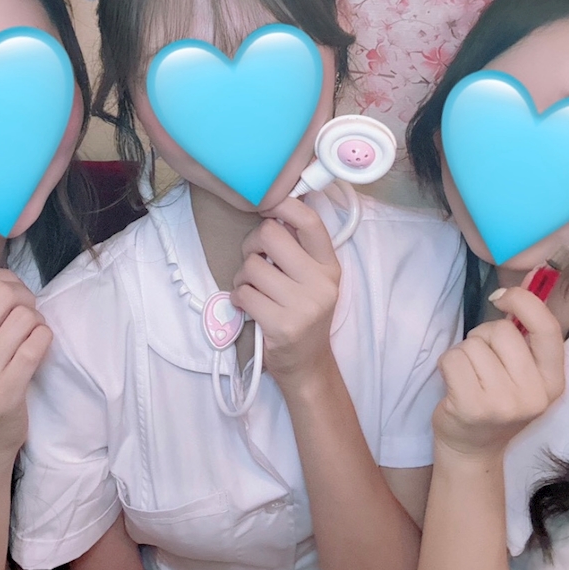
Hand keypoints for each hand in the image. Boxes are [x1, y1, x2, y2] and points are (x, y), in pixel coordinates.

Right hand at [0, 237, 52, 470]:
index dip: (8, 282)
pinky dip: (45, 340)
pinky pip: (39, 341)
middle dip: (26, 298)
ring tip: (30, 337)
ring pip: (26, 316)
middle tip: (27, 315)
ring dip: (37, 322)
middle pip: (5, 294)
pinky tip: (35, 352)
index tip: (13, 299)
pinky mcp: (5, 390)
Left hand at [230, 197, 340, 394]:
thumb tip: (274, 208)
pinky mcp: (282, 325)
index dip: (283, 205)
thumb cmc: (302, 314)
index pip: (309, 221)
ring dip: (242, 277)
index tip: (267, 207)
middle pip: (270, 235)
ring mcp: (303, 306)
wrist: (307, 364)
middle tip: (254, 259)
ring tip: (252, 289)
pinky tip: (248, 306)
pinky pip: (244, 294)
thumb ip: (299, 249)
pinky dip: (238, 297)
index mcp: (329, 266)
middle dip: (252, 244)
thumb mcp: (312, 279)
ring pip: (252, 266)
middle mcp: (321, 283)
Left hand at [433, 286, 565, 460]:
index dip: (524, 302)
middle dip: (484, 336)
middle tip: (482, 363)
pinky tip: (454, 385)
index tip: (503, 297)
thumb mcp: (522, 374)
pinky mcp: (473, 407)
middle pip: (502, 331)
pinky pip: (453, 358)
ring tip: (469, 377)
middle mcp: (534, 395)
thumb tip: (519, 284)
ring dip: (464, 353)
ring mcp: (504, 403)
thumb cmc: (495, 401)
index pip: (547, 329)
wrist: (472, 449)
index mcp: (553, 382)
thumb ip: (526, 335)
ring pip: (474, 344)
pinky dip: (447, 364)